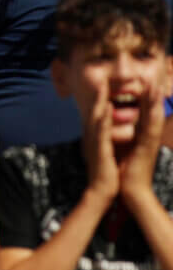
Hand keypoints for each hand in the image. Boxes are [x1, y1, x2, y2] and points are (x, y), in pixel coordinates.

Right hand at [85, 83, 119, 204]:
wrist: (102, 192)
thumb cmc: (106, 174)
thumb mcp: (105, 153)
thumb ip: (104, 141)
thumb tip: (105, 132)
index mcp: (96, 136)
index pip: (98, 113)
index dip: (100, 98)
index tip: (104, 83)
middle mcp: (93, 136)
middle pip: (95, 111)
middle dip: (98, 93)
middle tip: (101, 77)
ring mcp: (95, 142)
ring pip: (97, 117)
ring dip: (99, 100)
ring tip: (102, 85)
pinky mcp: (100, 149)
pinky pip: (102, 130)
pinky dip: (103, 117)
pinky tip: (106, 106)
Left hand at [119, 80, 164, 201]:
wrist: (130, 192)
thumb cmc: (124, 172)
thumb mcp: (122, 150)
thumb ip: (122, 138)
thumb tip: (114, 127)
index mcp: (141, 137)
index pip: (144, 113)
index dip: (145, 98)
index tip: (145, 82)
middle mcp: (147, 138)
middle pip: (151, 112)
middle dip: (152, 95)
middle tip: (154, 77)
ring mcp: (149, 144)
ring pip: (154, 118)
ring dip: (155, 102)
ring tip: (155, 86)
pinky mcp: (146, 150)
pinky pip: (150, 131)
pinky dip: (151, 119)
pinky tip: (153, 108)